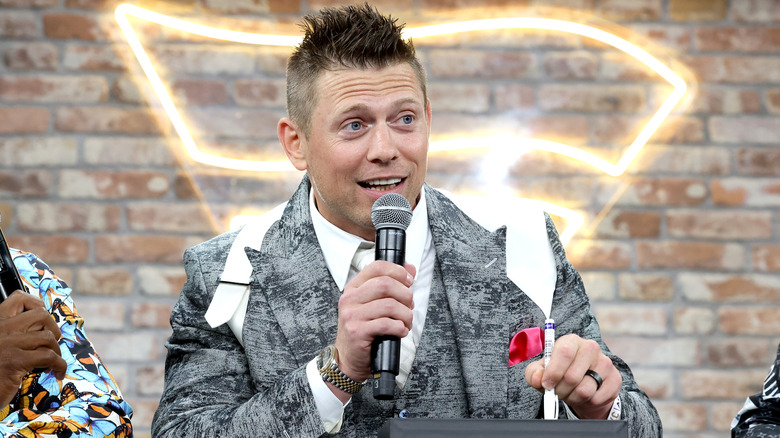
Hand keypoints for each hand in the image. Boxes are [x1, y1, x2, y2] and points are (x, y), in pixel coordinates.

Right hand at [0, 291, 66, 407]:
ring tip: (53, 361)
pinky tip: (57, 372)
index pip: (18, 298)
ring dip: (56, 350)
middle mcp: (0, 328)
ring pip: (47, 336)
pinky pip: (49, 356)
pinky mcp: (14, 361)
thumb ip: (14, 333)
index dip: (37, 304)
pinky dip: (60, 365)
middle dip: (53, 328)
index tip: (44, 320)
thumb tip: (42, 328)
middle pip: (41, 315)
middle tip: (51, 343)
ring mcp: (7, 343)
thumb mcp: (1, 345)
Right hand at [332, 261, 415, 397]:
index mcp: (354, 288)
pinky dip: (400, 328)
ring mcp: (352, 315)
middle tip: (409, 306)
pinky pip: (387, 324)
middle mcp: (350, 299)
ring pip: (389, 305)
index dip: (397, 271)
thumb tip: (410, 268)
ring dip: (405, 315)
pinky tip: (400, 331)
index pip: (377, 267)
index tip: (409, 281)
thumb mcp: (374, 304)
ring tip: (406, 322)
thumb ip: (391, 285)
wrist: (348, 358)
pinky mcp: (357, 332)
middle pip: (386, 284)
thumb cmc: (364, 330)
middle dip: (405, 295)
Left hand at [525, 334, 620, 418]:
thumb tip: (539, 379)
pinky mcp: (615, 379)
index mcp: (571, 341)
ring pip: (585, 390)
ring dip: (572, 398)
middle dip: (560, 390)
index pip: (564, 352)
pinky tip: (583, 396)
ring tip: (569, 393)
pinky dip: (586, 402)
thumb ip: (534, 374)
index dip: (553, 372)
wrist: (582, 384)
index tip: (546, 384)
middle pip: (573, 376)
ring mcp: (605, 363)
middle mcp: (590, 348)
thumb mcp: (542, 371)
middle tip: (556, 393)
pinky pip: (597, 398)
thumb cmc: (559, 374)